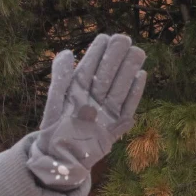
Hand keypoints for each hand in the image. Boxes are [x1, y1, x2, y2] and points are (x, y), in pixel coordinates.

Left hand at [30, 34, 146, 187]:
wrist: (59, 158)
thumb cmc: (54, 130)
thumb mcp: (55, 101)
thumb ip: (60, 78)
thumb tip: (67, 53)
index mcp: (78, 91)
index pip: (90, 68)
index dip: (97, 53)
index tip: (105, 37)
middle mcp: (95, 99)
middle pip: (108, 74)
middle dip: (116, 57)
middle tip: (124, 39)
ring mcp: (106, 112)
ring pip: (119, 87)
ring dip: (128, 70)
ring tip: (137, 52)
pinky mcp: (115, 127)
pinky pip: (127, 107)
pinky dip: (134, 93)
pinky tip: (141, 75)